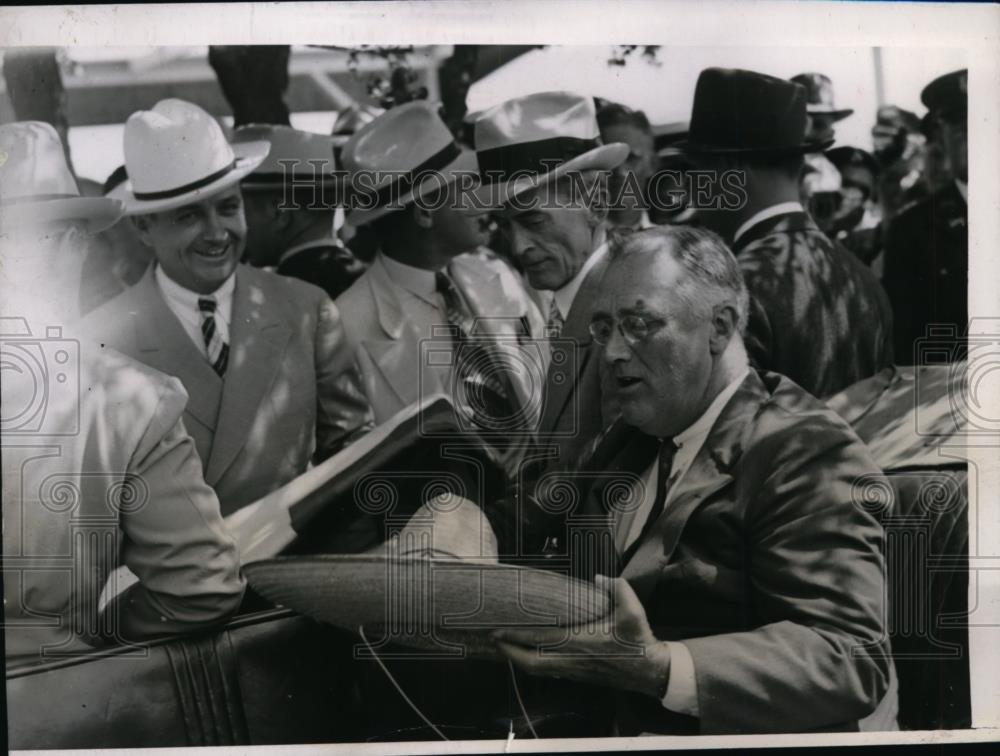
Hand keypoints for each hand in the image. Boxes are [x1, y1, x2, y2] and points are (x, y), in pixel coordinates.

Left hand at [493, 575, 671, 698]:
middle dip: (509, 652)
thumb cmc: (638, 640)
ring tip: (505, 644)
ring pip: (538, 670)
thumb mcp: (632, 610)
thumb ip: (617, 588)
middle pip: (530, 664)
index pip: (540, 640)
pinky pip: (548, 671)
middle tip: (493, 638)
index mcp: (580, 643)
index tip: (498, 630)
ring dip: (519, 659)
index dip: (516, 637)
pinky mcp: (578, 675)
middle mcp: (572, 660)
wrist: (650, 671)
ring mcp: (573, 670)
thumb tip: (599, 578)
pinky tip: (529, 652)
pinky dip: (533, 664)